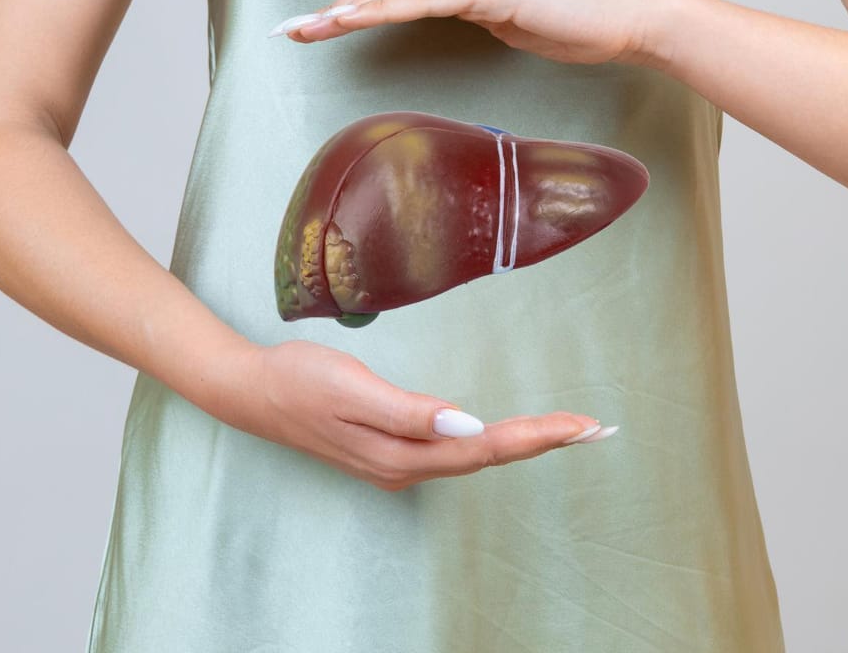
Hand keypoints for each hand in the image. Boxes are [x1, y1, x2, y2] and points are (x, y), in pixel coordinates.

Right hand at [221, 339, 616, 491]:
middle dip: (546, 443)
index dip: (537, 437)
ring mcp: (398, 463)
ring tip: (570, 432)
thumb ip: (408, 411)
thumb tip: (466, 426)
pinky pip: (456, 452)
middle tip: (597, 430)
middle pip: (489, 458)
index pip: (485, 448)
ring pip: (475, 457)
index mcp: (402, 453)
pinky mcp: (392, 451)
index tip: (581, 426)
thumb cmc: (299, 380)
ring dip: (525, 443)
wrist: (250, 393)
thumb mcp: (351, 387)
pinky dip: (494, 440)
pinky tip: (511, 434)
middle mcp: (405, 467)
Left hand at [269, 0, 672, 66]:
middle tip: (288, 29)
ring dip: (347, 9)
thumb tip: (453, 21)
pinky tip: (350, 21)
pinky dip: (382, 9)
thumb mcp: (514, 23)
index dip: (356, 5)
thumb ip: (479, 17)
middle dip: (335, 7)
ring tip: (305, 28)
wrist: (628, 16)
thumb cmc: (578, 24)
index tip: (316, 26)